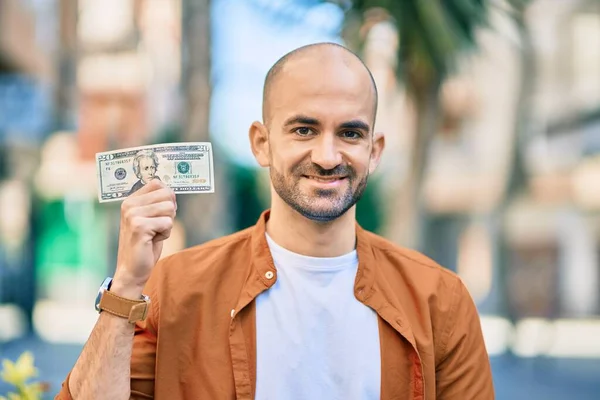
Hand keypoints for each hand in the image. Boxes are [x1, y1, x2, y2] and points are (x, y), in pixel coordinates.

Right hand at [112, 179, 176, 296]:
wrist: (131, 270)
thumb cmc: (144, 244)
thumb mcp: (150, 218)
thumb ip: (158, 202)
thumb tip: (172, 191)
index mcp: (130, 200)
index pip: (158, 183)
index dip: (167, 198)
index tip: (159, 213)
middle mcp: (129, 204)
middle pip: (167, 194)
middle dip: (169, 212)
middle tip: (157, 226)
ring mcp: (133, 214)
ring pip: (170, 208)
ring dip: (167, 224)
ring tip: (154, 234)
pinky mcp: (139, 226)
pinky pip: (168, 223)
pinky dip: (166, 234)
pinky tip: (153, 240)